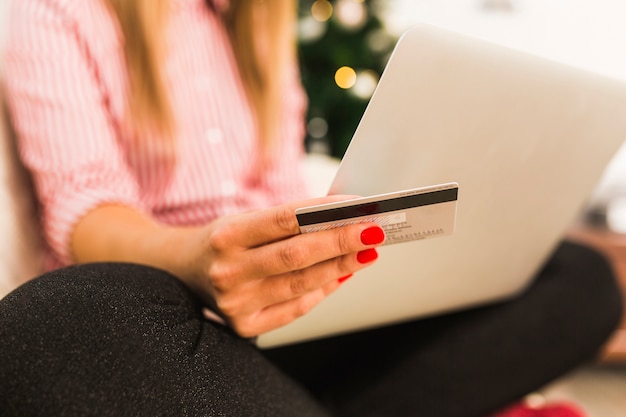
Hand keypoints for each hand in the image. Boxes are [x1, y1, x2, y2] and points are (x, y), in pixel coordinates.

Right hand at [180, 196, 384, 337]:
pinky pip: (294, 309)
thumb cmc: (221, 241)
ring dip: (340, 268)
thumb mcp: (243, 221)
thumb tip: (340, 219)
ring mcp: (235, 303)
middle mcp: (228, 271)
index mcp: (226, 236)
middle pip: (296, 255)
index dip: (324, 214)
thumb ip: (286, 222)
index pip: (284, 220)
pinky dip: (323, 291)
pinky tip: (342, 276)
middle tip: (373, 232)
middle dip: (341, 242)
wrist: (181, 271)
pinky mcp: (243, 326)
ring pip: (300, 284)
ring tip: (366, 253)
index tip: (356, 207)